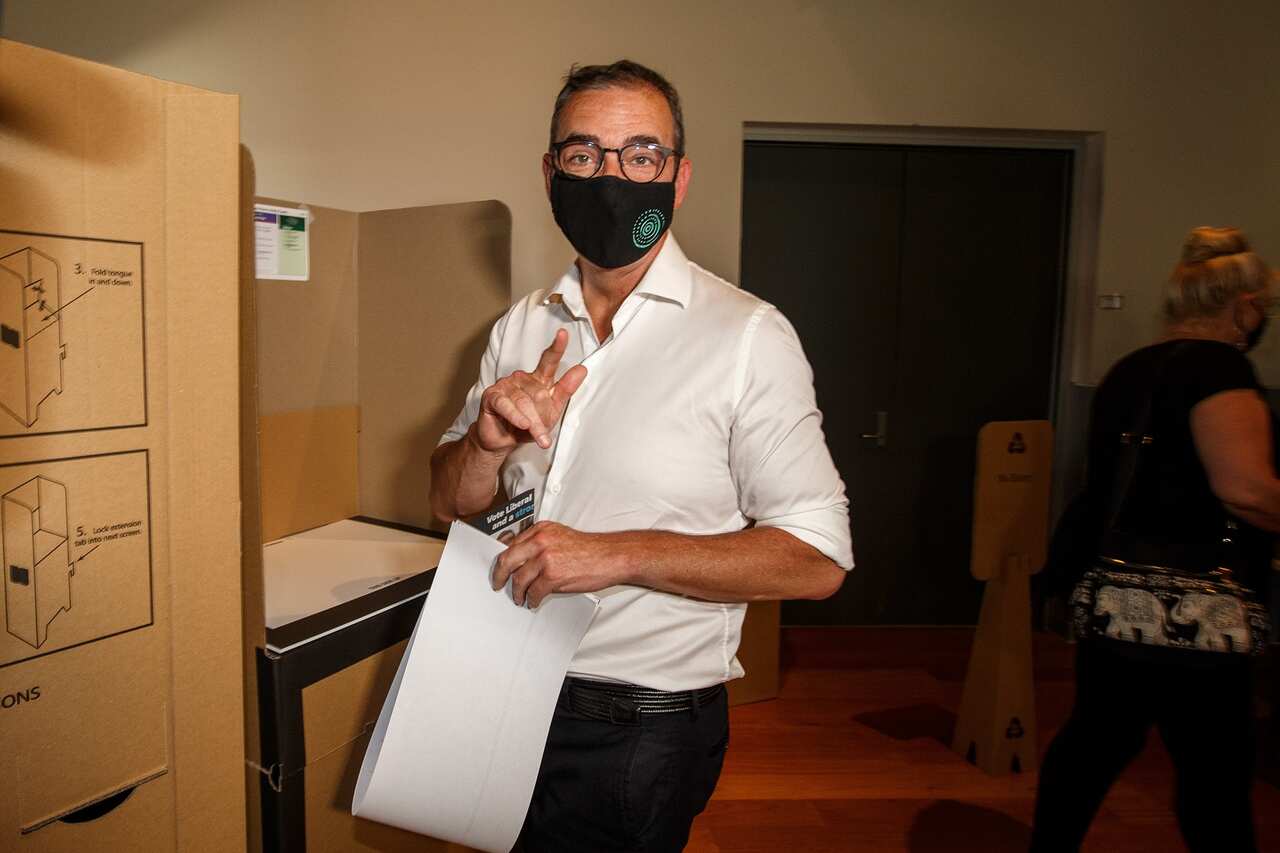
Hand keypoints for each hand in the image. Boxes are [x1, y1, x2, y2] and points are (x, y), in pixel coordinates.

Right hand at [473, 329, 586, 452]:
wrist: (502, 441)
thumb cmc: (527, 424)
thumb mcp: (552, 410)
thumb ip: (565, 390)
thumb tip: (582, 370)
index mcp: (538, 379)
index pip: (549, 361)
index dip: (556, 347)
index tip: (563, 334)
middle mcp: (522, 378)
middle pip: (539, 394)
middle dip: (542, 417)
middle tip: (543, 433)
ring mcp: (505, 384)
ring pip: (524, 402)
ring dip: (532, 422)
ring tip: (536, 436)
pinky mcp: (491, 395)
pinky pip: (506, 405)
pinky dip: (515, 416)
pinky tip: (522, 424)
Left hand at [492, 521, 628, 607]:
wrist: (610, 556)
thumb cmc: (589, 549)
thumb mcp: (559, 537)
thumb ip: (539, 543)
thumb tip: (520, 557)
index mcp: (541, 530)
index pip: (510, 544)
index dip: (502, 559)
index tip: (499, 568)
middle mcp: (540, 541)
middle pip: (507, 560)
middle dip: (499, 575)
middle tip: (497, 584)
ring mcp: (546, 558)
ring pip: (519, 579)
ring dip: (517, 592)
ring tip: (519, 597)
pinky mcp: (553, 576)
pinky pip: (533, 592)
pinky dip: (531, 600)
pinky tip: (534, 602)